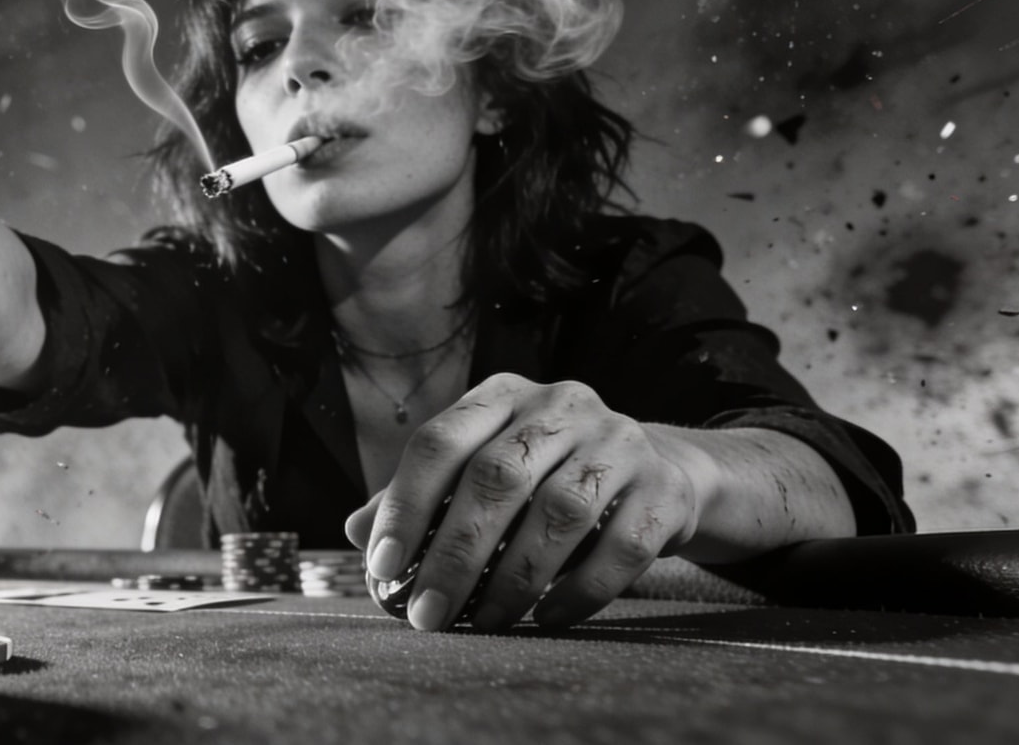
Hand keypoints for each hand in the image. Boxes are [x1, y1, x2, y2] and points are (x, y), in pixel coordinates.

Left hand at [343, 373, 714, 630]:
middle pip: (496, 478)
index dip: (405, 505)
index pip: (439, 442)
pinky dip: (579, 590)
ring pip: (560, 512)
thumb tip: (354, 532)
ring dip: (515, 578)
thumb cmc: (546, 475)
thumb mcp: (482, 467)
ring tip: (484, 621)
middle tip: (428, 614)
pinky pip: (621, 547)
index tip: (382, 566)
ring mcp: (619, 440)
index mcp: (502, 396)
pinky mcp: (664, 487)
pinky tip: (545, 618)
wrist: (659, 470)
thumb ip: (421, 496)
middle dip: (455, 555)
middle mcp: (561, 405)